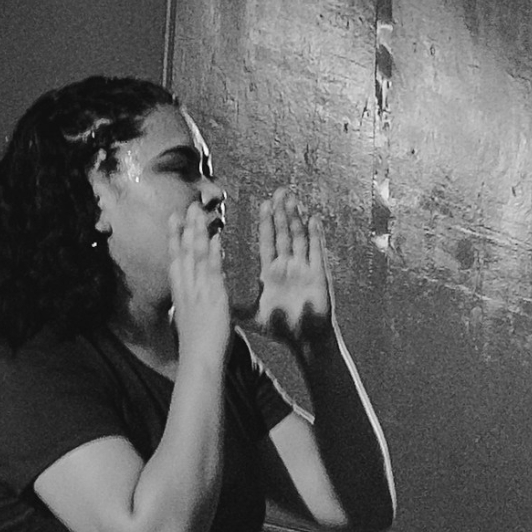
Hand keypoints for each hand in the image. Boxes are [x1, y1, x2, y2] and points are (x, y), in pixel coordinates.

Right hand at [166, 198, 232, 351]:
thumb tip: (188, 302)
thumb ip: (189, 307)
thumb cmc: (197, 348)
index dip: (174, 238)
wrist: (199, 361)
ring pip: (196, 256)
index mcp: (180, 294)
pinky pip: (213, 270)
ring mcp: (198, 291)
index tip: (173, 219)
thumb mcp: (188, 322)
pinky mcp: (213, 296)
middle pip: (183, 252)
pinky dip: (214, 252)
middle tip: (187, 207)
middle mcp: (186, 288)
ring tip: (199, 212)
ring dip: (197, 232)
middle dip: (184, 228)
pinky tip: (216, 237)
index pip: (176, 260)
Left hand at [250, 191, 332, 347]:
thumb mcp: (252, 315)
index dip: (266, 223)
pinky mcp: (318, 275)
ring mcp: (304, 269)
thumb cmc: (281, 328)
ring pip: (300, 238)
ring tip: (294, 199)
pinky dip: (316, 236)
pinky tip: (313, 219)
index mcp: (271, 272)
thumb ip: (235, 306)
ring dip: (297, 218)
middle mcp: (288, 267)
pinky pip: (317, 252)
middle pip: (285, 234)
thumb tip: (212, 300)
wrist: (305, 340)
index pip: (268, 241)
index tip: (263, 204)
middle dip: (282, 213)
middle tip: (279, 191)